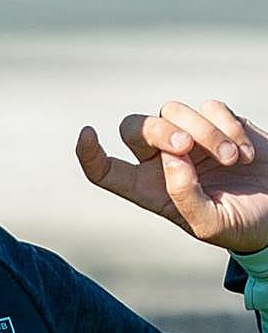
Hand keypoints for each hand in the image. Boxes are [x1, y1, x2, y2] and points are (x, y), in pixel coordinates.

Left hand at [76, 100, 267, 254]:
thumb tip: (171, 160)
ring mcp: (189, 138)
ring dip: (203, 132)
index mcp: (148, 189)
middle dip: (158, 131)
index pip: (105, 170)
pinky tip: (245, 154)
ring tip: (231, 159)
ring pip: (171, 111)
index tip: (87, 134)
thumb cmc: (240, 225)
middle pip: (133, 127)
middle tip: (187, 147)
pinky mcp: (218, 123)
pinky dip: (228, 127)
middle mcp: (160, 161)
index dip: (89, 153)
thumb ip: (185, 197)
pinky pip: (210, 107)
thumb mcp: (210, 225)